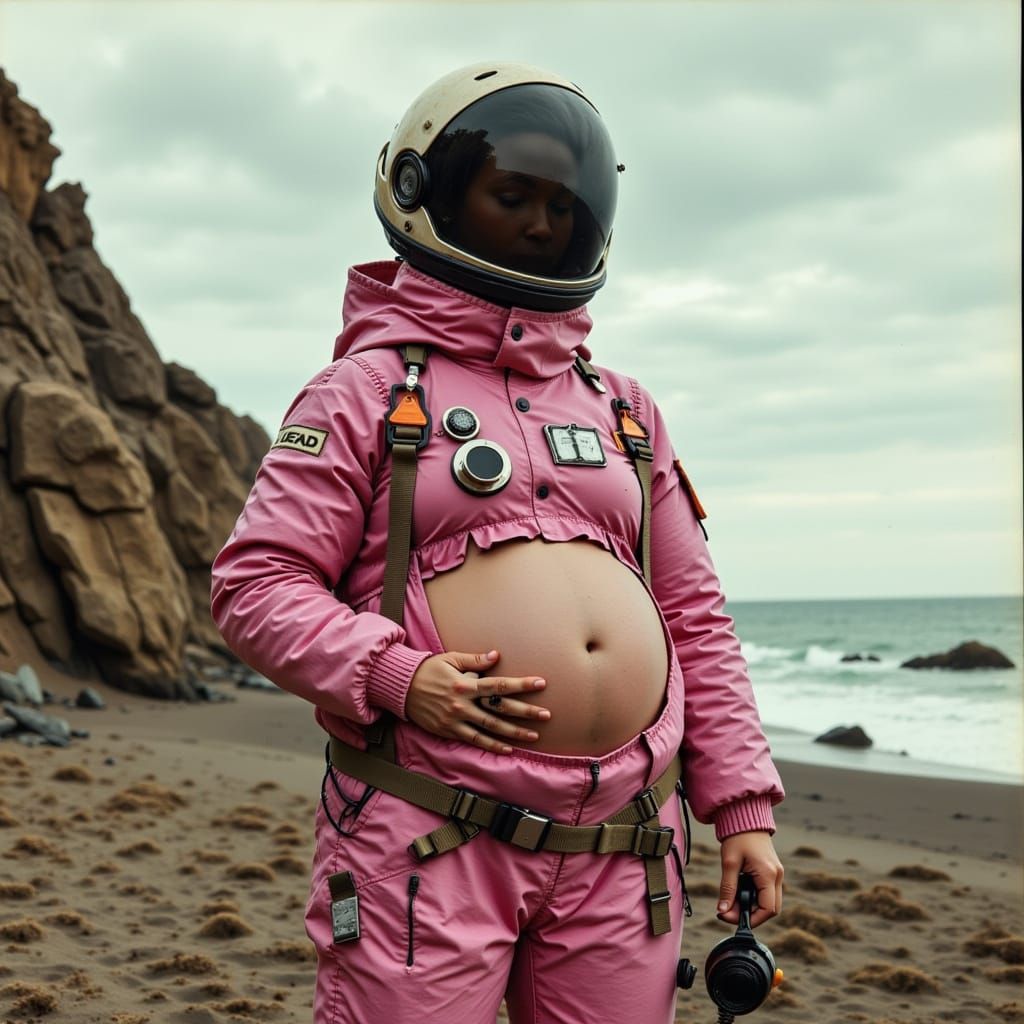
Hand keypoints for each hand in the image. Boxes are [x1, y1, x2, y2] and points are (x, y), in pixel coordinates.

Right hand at [405, 649, 550, 753]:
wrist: (401, 688)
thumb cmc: (428, 670)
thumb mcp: (450, 659)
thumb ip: (475, 660)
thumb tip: (496, 655)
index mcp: (466, 683)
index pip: (499, 685)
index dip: (521, 684)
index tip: (540, 684)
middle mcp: (463, 703)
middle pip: (500, 709)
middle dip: (525, 712)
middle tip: (546, 715)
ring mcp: (456, 719)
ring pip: (490, 728)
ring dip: (514, 732)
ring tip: (534, 735)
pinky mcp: (449, 731)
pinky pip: (474, 740)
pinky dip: (492, 745)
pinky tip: (507, 748)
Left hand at [716, 831, 783, 927]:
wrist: (745, 817)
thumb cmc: (738, 837)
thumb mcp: (729, 863)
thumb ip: (727, 888)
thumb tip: (722, 911)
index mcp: (769, 874)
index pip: (768, 909)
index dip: (752, 919)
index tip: (732, 918)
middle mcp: (777, 876)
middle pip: (771, 909)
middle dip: (751, 914)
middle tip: (728, 911)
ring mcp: (776, 874)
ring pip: (769, 902)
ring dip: (751, 906)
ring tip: (730, 901)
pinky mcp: (772, 871)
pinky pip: (766, 892)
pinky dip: (753, 897)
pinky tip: (738, 892)